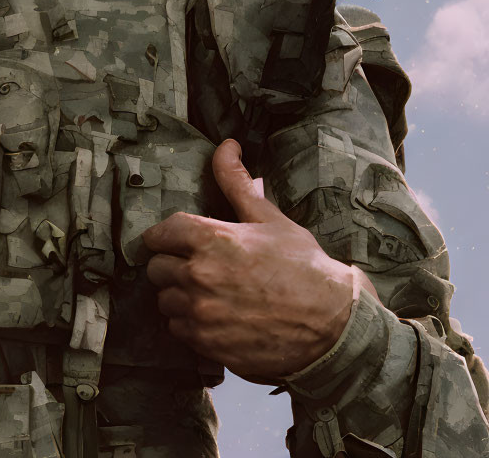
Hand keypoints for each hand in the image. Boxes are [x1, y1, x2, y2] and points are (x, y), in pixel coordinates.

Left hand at [142, 138, 375, 380]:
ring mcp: (200, 312)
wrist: (332, 324)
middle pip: (156, 268)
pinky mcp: (205, 343)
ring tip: (211, 294)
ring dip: (180, 297)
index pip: (158, 233)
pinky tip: (218, 317)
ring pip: (165, 300)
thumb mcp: (269, 218)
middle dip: (173, 266)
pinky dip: (191, 324)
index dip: (166, 237)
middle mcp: (198, 275)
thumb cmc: (302, 267)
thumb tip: (225, 145)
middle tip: (200, 268)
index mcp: (210, 239)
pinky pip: (178, 329)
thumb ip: (237, 182)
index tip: (176, 242)